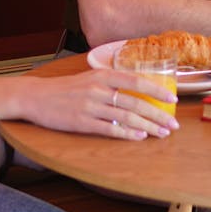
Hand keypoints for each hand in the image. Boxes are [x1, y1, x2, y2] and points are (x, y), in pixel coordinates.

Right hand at [21, 68, 178, 140]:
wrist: (36, 96)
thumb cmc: (65, 88)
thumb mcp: (89, 77)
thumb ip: (111, 82)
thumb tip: (137, 90)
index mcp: (102, 74)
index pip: (136, 81)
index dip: (157, 90)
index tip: (173, 99)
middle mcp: (98, 88)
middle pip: (135, 102)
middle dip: (158, 114)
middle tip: (173, 124)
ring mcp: (91, 106)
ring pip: (126, 117)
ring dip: (148, 126)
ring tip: (162, 133)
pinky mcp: (82, 122)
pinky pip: (110, 129)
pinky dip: (127, 133)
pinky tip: (140, 137)